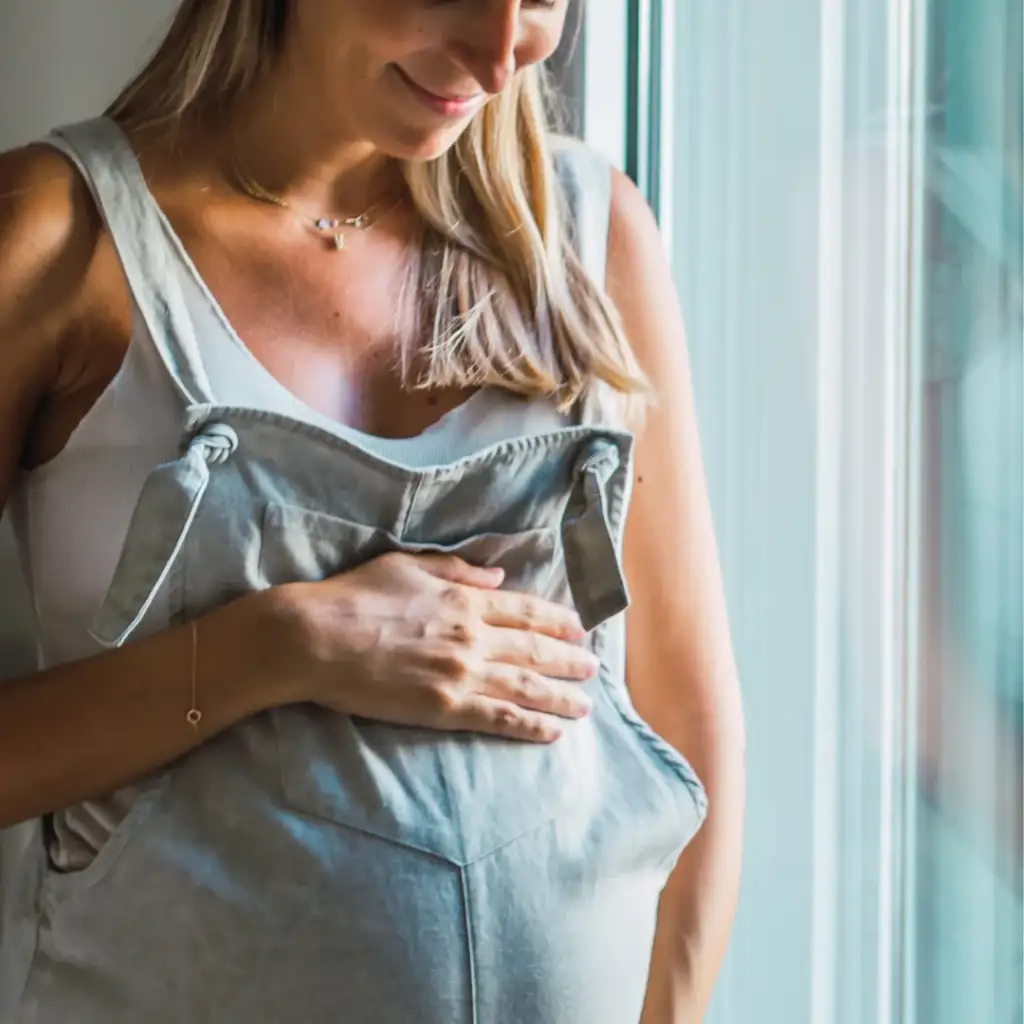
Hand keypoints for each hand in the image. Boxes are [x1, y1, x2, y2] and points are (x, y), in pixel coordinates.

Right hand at [274, 551, 599, 741]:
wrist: (318, 637)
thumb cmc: (356, 595)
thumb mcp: (408, 565)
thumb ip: (457, 569)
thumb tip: (497, 576)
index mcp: (464, 600)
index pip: (524, 611)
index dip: (557, 621)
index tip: (580, 629)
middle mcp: (473, 637)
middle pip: (534, 651)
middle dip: (568, 661)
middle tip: (593, 669)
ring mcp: (462, 674)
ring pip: (525, 688)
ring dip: (560, 698)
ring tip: (584, 706)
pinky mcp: (445, 708)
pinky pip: (499, 719)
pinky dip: (529, 726)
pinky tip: (552, 733)